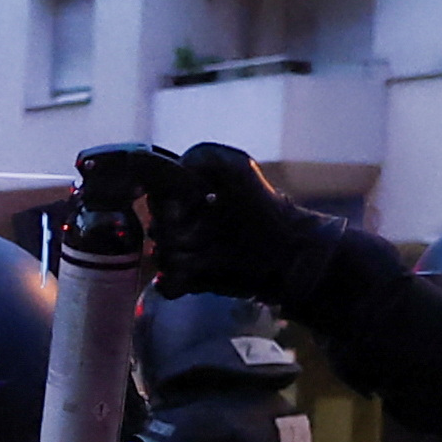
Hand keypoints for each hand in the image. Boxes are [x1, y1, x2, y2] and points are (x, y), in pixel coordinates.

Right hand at [140, 143, 329, 306]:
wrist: (287, 252)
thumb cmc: (264, 207)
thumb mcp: (237, 167)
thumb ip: (203, 156)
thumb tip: (174, 168)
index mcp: (186, 195)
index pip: (154, 198)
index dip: (171, 203)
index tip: (198, 201)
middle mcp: (181, 223)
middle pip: (155, 230)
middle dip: (182, 231)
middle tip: (213, 231)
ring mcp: (182, 254)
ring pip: (160, 258)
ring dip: (189, 256)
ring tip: (217, 253)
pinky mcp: (188, 281)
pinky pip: (165, 285)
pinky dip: (178, 281)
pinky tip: (198, 274)